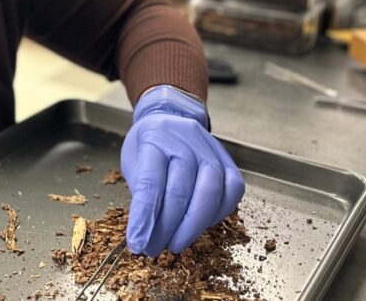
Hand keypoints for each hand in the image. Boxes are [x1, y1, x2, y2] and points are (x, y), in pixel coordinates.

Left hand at [120, 85, 243, 256]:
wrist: (172, 116)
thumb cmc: (149, 145)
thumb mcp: (134, 162)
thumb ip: (141, 193)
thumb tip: (144, 234)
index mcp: (154, 138)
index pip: (150, 182)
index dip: (144, 217)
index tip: (137, 242)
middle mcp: (184, 141)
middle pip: (179, 191)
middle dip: (165, 228)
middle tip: (153, 249)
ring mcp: (210, 149)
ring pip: (209, 192)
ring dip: (192, 226)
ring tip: (175, 244)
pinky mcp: (228, 160)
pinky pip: (232, 191)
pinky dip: (218, 214)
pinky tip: (201, 225)